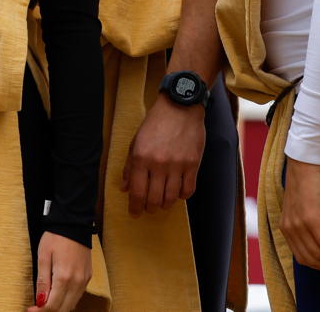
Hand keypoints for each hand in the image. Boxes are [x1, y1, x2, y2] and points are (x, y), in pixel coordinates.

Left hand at [31, 232, 90, 310]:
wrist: (73, 223)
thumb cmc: (56, 237)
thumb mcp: (43, 257)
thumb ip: (42, 281)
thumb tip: (40, 301)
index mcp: (64, 277)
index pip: (52, 305)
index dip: (40, 311)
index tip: (30, 310)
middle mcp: (77, 282)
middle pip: (64, 309)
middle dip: (49, 311)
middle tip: (37, 308)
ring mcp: (84, 280)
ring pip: (72, 304)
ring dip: (59, 307)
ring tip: (46, 302)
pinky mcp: (88, 276)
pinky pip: (78, 295)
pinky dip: (68, 300)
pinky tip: (58, 295)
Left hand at [120, 96, 205, 217]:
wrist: (180, 107)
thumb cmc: (155, 123)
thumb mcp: (136, 141)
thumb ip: (129, 166)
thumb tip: (125, 188)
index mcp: (141, 157)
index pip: (137, 192)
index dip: (135, 207)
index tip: (135, 213)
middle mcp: (158, 163)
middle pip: (154, 199)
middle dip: (150, 208)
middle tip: (149, 208)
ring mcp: (177, 165)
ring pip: (171, 198)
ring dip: (165, 204)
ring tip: (162, 201)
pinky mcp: (193, 164)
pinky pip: (188, 190)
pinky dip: (182, 196)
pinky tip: (178, 192)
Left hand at [281, 157, 319, 270]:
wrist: (304, 164)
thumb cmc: (307, 183)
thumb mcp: (301, 208)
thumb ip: (306, 225)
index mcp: (286, 228)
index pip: (302, 258)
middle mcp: (289, 229)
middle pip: (310, 260)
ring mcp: (299, 225)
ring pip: (319, 254)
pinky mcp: (311, 219)